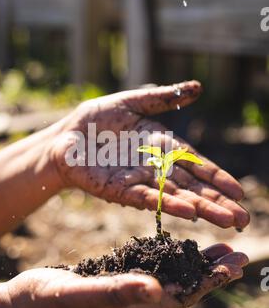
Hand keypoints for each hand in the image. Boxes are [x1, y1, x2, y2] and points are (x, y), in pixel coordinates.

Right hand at [0, 243, 247, 307]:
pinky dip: (168, 261)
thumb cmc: (43, 302)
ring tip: (217, 251)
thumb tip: (158, 290)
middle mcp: (132, 306)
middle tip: (240, 255)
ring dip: (194, 268)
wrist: (20, 306)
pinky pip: (150, 273)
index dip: (210, 282)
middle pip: (182, 290)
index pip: (181, 298)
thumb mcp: (76, 294)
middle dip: (212, 274)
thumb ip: (115, 293)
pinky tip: (173, 251)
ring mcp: (123, 296)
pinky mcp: (113, 284)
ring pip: (169, 281)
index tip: (236, 265)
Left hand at [53, 81, 249, 228]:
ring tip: (226, 220)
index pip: (196, 165)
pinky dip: (169, 204)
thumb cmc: (97, 119)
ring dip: (202, 208)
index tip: (239, 193)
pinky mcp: (119, 190)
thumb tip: (199, 87)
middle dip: (218, 202)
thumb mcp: (133, 102)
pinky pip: (148, 198)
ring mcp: (139, 181)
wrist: (65, 136)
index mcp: (163, 147)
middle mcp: (156, 168)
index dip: (217, 178)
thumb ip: (163, 98)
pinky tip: (189, 212)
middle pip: (192, 187)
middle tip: (243, 219)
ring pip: (176, 197)